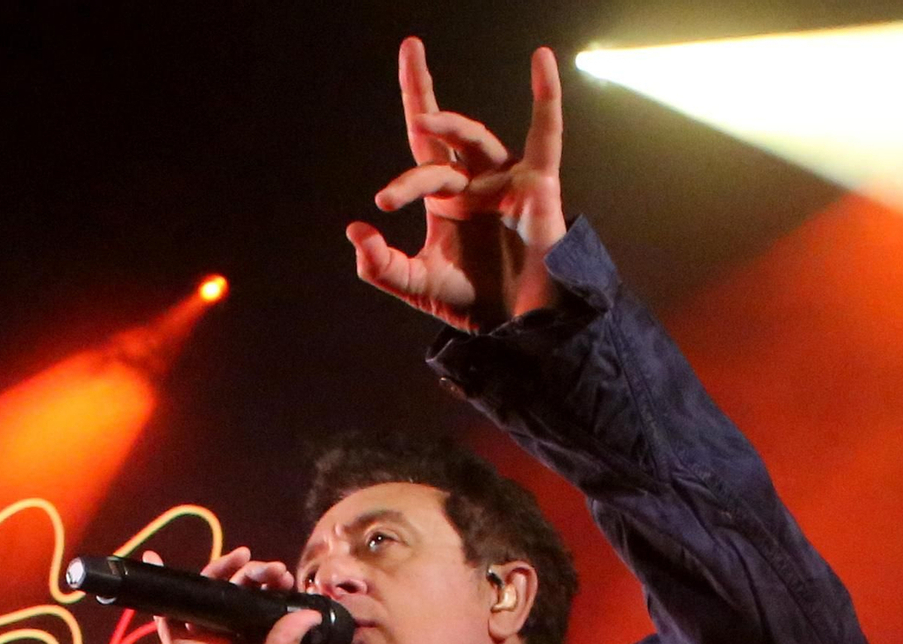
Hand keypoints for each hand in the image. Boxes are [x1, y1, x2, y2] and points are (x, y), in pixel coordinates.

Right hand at [148, 547, 314, 643]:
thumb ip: (284, 643)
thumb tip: (305, 611)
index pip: (259, 605)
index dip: (270, 587)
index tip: (285, 579)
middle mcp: (227, 639)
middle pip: (234, 593)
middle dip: (253, 574)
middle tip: (271, 570)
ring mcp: (202, 641)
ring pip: (206, 595)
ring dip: (220, 571)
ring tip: (240, 557)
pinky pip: (167, 615)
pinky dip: (161, 589)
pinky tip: (154, 558)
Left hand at [347, 39, 565, 328]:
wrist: (514, 324)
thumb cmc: (471, 300)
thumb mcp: (416, 285)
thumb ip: (381, 266)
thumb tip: (355, 229)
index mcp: (445, 197)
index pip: (421, 150)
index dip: (404, 155)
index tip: (381, 204)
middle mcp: (474, 181)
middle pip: (442, 140)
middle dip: (419, 114)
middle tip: (396, 148)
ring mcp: (506, 179)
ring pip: (476, 141)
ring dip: (452, 128)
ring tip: (425, 120)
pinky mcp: (538, 184)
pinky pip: (546, 134)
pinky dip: (547, 97)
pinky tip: (541, 61)